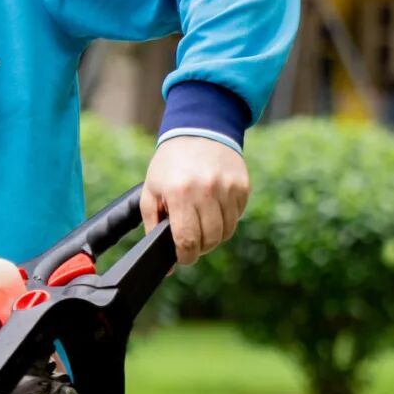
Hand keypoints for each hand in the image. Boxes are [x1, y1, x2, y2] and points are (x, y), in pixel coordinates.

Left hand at [140, 136, 249, 265]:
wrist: (199, 130)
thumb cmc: (170, 165)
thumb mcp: (151, 191)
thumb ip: (153, 225)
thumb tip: (165, 263)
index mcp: (180, 193)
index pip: (188, 240)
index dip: (185, 256)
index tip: (182, 257)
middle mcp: (206, 190)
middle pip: (210, 240)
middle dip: (199, 247)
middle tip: (191, 240)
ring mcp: (227, 188)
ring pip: (226, 232)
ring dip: (214, 235)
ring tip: (202, 224)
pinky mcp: (242, 186)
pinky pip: (237, 217)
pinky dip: (226, 220)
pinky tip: (214, 208)